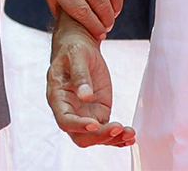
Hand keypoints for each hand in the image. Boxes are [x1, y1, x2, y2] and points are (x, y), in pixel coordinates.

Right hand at [48, 15, 134, 147]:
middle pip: (81, 136)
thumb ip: (80, 75)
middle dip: (99, 136)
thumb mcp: (76, 56)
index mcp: (57, 97)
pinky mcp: (98, 114)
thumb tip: (85, 95)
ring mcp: (84, 115)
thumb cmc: (73, 50)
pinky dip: (118, 137)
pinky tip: (130, 136)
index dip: (78, 126)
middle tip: (117, 128)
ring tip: (129, 133)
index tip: (94, 123)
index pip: (64, 120)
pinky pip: (106, 132)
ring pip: (95, 137)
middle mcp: (70, 111)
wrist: (80, 48)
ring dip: (112, 139)